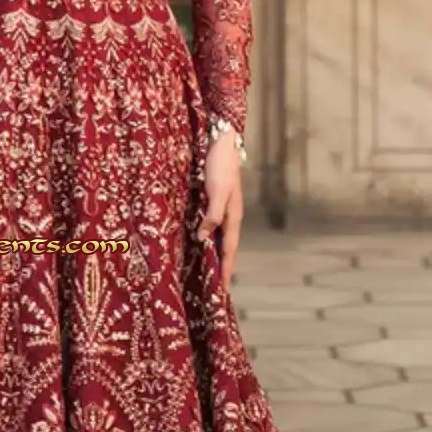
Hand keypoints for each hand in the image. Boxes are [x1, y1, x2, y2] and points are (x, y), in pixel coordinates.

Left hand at [196, 134, 242, 292]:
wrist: (221, 141)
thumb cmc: (220, 165)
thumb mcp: (218, 190)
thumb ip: (212, 214)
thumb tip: (203, 238)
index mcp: (233, 216)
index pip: (229, 250)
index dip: (225, 269)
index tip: (222, 290)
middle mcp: (229, 216)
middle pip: (225, 247)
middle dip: (222, 267)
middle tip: (215, 288)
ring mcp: (222, 208)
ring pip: (218, 237)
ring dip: (213, 254)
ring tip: (207, 271)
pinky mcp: (213, 201)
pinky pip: (210, 226)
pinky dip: (206, 238)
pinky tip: (199, 243)